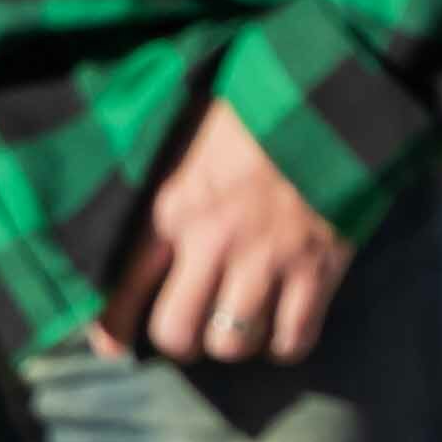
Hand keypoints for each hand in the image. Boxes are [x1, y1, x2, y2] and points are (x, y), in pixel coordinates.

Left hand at [129, 101, 353, 364]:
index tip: (113, 346)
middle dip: (180, 341)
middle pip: (177, 333)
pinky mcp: (318, 268)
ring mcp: (268, 258)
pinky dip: (285, 344)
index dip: (112, 324)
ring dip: (233, 341)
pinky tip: (282, 327)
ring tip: (238, 322)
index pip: (124, 283)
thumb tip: (121, 198)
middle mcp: (213, 240)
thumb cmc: (249, 110)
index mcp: (172, 204)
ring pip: (233, 343)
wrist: (329, 94)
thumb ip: (155, 176)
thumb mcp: (185, 131)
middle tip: (191, 329)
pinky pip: (293, 339)